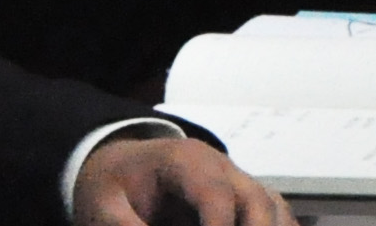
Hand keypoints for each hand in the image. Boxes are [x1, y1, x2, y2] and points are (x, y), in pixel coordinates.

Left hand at [71, 132, 293, 225]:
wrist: (120, 166)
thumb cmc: (111, 186)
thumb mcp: (102, 208)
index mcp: (185, 160)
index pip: (215, 194)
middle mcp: (222, 166)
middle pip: (257, 200)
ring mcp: (238, 180)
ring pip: (273, 207)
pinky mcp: (243, 197)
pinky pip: (274, 214)